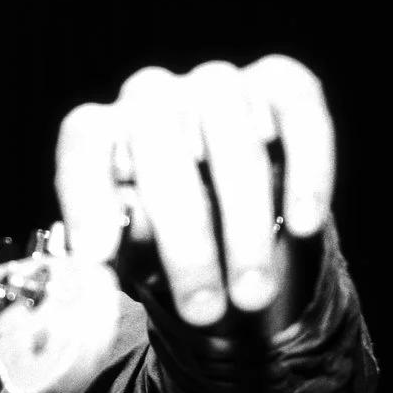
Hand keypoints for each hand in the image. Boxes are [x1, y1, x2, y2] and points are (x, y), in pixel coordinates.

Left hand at [55, 55, 334, 328]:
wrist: (235, 255)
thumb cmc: (166, 254)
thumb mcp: (136, 261)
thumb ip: (122, 246)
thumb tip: (114, 243)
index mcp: (104, 133)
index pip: (85, 141)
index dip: (88, 194)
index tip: (98, 256)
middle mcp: (154, 97)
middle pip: (158, 139)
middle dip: (183, 236)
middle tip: (201, 310)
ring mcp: (218, 83)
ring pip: (229, 130)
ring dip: (244, 220)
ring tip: (251, 296)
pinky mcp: (283, 85)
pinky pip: (299, 111)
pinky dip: (306, 172)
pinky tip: (305, 228)